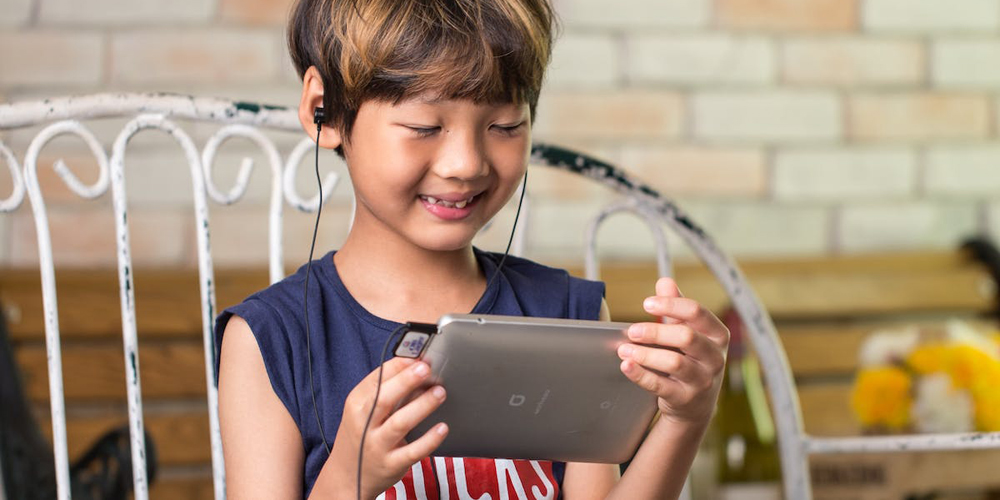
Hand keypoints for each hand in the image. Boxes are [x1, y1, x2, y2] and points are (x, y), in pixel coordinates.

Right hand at [320, 357, 447, 498]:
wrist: (347, 475)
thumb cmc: (361, 434)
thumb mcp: (364, 410)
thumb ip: (388, 391)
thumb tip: (418, 368)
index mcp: (356, 404)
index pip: (376, 379)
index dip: (399, 366)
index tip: (418, 356)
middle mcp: (364, 424)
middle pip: (385, 398)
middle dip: (407, 380)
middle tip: (427, 368)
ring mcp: (376, 445)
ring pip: (400, 423)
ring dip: (422, 405)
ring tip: (440, 392)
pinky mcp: (391, 464)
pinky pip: (413, 451)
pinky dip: (429, 439)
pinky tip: (442, 428)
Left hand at [617, 277, 729, 424]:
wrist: (695, 404)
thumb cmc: (690, 359)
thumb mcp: (687, 331)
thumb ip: (675, 308)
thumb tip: (665, 281)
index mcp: (717, 334)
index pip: (697, 312)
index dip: (670, 305)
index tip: (647, 304)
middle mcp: (714, 357)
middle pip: (686, 337)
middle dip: (656, 332)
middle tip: (632, 331)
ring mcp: (702, 380)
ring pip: (674, 363)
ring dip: (645, 354)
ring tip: (623, 350)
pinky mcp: (686, 399)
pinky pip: (661, 386)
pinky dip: (641, 375)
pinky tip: (626, 366)